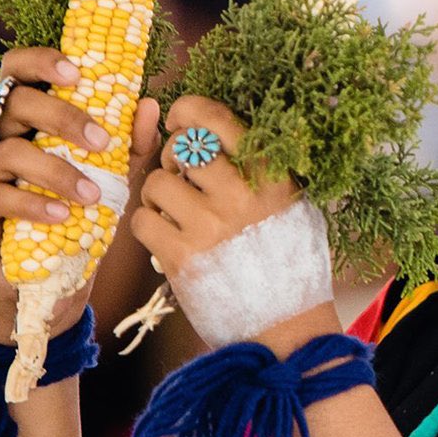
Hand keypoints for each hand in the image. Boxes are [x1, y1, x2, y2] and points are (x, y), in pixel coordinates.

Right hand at [0, 47, 160, 343]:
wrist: (52, 288)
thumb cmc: (80, 226)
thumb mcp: (114, 184)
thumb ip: (130, 147)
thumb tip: (150, 104)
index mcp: (26, 122)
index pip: (20, 72)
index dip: (42, 62)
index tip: (78, 73)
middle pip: (16, 103)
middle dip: (63, 117)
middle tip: (102, 142)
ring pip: (9, 152)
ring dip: (57, 171)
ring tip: (92, 195)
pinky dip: (32, 205)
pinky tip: (61, 217)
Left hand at [132, 95, 341, 355]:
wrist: (287, 325)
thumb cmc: (291, 261)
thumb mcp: (294, 204)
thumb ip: (263, 169)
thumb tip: (211, 132)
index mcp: (272, 175)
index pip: (215, 118)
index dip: (187, 111)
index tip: (180, 121)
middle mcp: (241, 194)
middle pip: (181, 146)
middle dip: (172, 157)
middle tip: (180, 176)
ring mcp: (210, 226)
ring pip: (156, 184)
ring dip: (158, 196)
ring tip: (176, 214)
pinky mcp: (183, 258)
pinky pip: (143, 221)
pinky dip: (150, 228)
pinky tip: (169, 239)